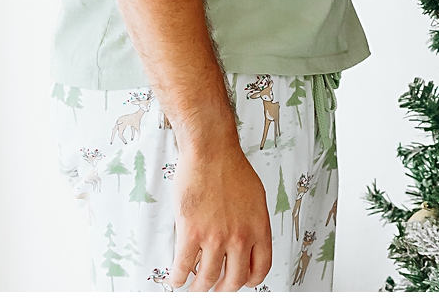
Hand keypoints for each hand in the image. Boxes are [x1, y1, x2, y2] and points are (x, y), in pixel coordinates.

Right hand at [169, 137, 271, 290]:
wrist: (211, 152)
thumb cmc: (231, 168)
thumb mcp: (256, 198)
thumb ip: (253, 223)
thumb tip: (248, 241)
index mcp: (258, 228)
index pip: (261, 268)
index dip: (250, 280)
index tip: (242, 281)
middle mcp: (239, 236)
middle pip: (234, 280)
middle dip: (224, 289)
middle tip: (216, 289)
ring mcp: (215, 237)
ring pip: (207, 278)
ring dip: (199, 287)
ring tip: (194, 287)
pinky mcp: (191, 232)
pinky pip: (184, 266)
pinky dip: (179, 277)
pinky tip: (177, 278)